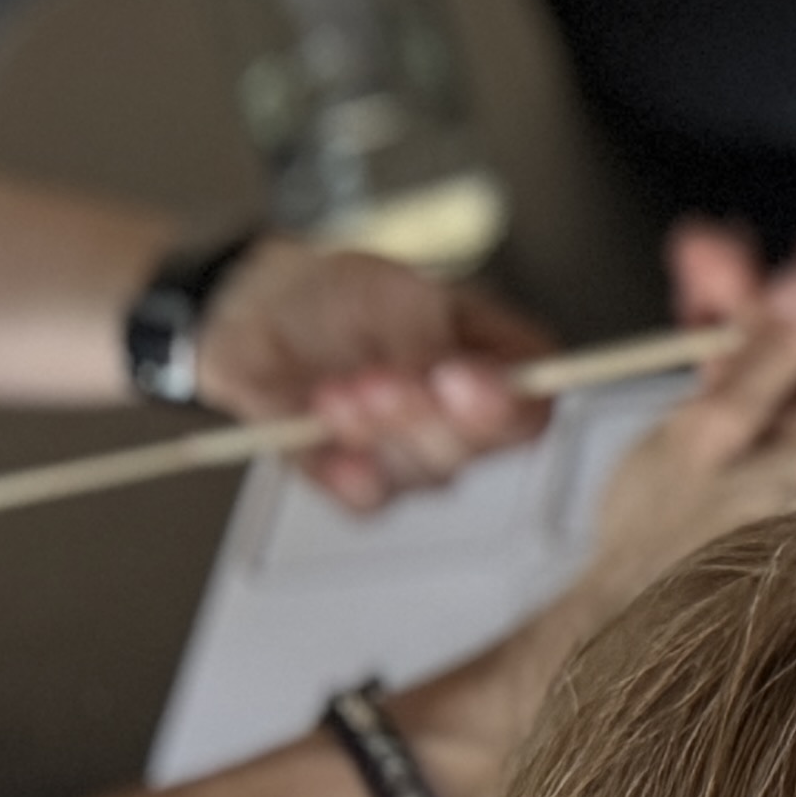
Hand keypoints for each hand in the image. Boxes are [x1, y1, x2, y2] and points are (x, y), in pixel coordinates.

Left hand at [192, 244, 550, 512]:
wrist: (263, 313)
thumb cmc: (346, 294)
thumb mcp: (393, 294)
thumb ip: (424, 340)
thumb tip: (446, 377)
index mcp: (500, 365)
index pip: (532, 405)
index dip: (503, 405)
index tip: (452, 378)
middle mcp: (467, 421)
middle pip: (475, 449)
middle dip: (419, 416)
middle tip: (373, 380)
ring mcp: (416, 456)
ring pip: (422, 477)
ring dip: (373, 436)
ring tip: (331, 393)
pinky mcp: (362, 481)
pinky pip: (367, 502)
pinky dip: (343, 477)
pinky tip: (327, 452)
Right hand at [399, 251, 795, 796]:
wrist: (612, 637)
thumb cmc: (657, 556)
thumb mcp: (702, 442)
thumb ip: (763, 364)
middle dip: (767, 292)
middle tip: (710, 253)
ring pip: (788, 370)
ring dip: (741, 316)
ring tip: (691, 271)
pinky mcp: (773, 479)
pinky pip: (767, 405)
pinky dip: (733, 362)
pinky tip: (698, 327)